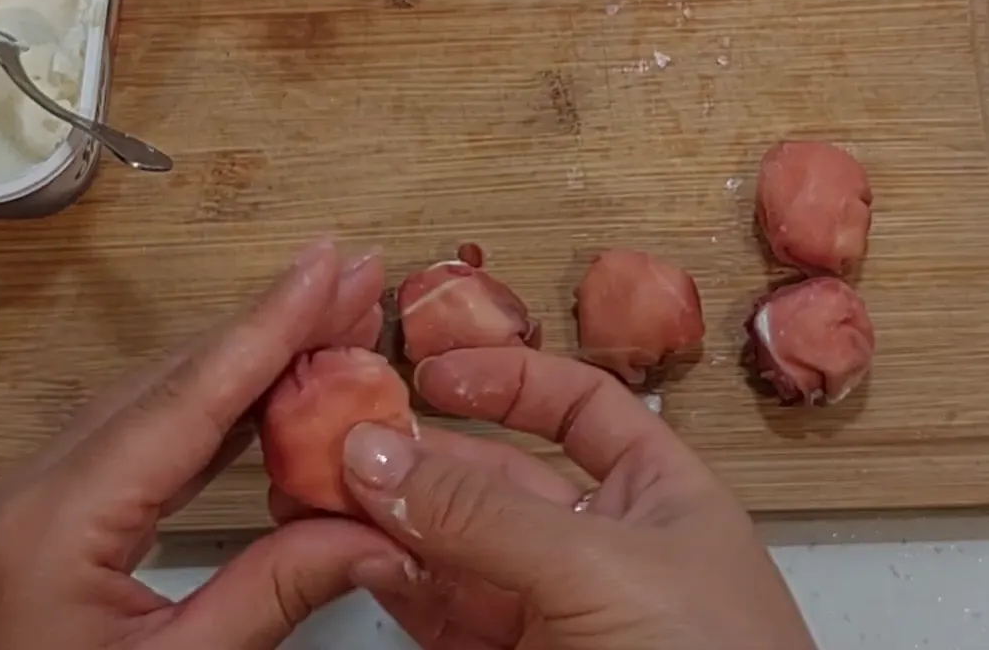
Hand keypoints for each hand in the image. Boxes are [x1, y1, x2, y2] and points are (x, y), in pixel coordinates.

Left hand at [0, 237, 410, 649]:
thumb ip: (275, 596)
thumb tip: (376, 532)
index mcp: (57, 524)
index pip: (187, 401)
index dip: (268, 327)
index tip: (327, 266)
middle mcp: (36, 493)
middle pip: (172, 382)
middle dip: (271, 326)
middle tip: (354, 278)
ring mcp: (36, 504)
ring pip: (155, 402)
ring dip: (246, 361)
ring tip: (328, 319)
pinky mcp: (49, 524)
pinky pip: (138, 442)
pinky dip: (211, 411)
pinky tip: (265, 396)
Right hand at [336, 347, 818, 649]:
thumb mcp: (604, 571)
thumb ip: (486, 518)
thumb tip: (383, 455)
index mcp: (659, 494)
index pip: (579, 407)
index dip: (507, 381)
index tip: (429, 373)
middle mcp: (606, 548)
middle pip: (498, 479)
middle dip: (423, 460)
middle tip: (342, 445)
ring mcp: (559, 615)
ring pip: (459, 552)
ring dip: (394, 525)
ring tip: (329, 499)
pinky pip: (445, 616)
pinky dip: (398, 588)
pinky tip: (358, 560)